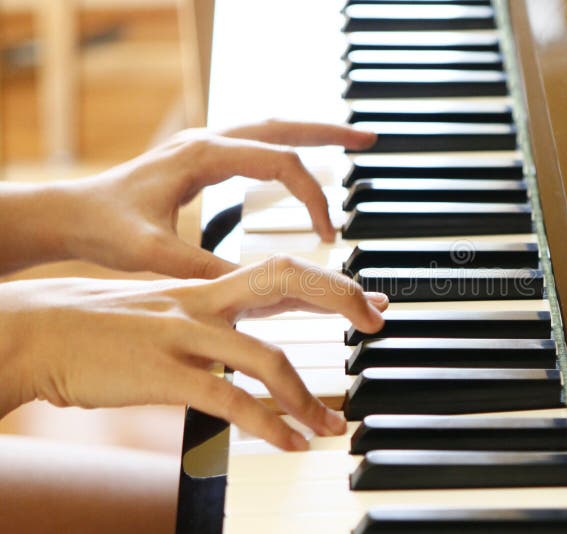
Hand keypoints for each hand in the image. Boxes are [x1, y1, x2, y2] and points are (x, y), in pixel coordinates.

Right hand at [0, 255, 387, 450]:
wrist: (33, 330)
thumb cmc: (97, 326)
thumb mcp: (161, 312)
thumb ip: (206, 323)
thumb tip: (241, 346)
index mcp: (204, 287)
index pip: (282, 273)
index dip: (331, 284)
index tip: (370, 299)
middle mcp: (202, 302)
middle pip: (285, 280)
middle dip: (338, 297)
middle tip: (377, 322)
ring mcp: (183, 334)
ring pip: (265, 354)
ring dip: (307, 392)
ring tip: (331, 424)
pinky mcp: (162, 372)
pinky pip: (229, 399)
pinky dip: (267, 423)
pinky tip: (289, 443)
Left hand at [58, 120, 374, 277]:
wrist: (70, 214)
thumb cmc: (106, 228)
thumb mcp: (158, 255)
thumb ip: (209, 271)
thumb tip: (259, 295)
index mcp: (203, 157)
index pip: (279, 163)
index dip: (313, 197)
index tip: (329, 235)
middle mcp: (207, 140)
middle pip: (283, 126)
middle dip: (329, 134)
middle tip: (368, 141)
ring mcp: (204, 144)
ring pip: (270, 128)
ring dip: (310, 133)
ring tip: (349, 142)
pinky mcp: (201, 157)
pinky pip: (254, 142)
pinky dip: (286, 147)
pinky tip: (299, 162)